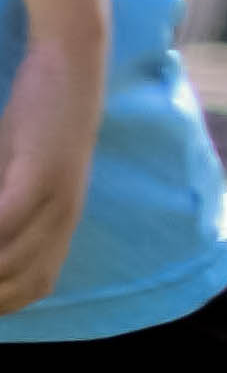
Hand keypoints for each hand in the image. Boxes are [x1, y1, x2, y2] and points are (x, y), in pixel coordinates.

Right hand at [0, 29, 95, 318]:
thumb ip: (4, 201)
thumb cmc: (36, 120)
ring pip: (11, 258)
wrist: (72, 68)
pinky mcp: (43, 171)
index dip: (2, 304)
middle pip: (22, 281)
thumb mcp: (17, 171)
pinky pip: (6, 218)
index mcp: (61, 221)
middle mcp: (64, 217)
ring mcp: (58, 197)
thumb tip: (0, 227)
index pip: (34, 284)